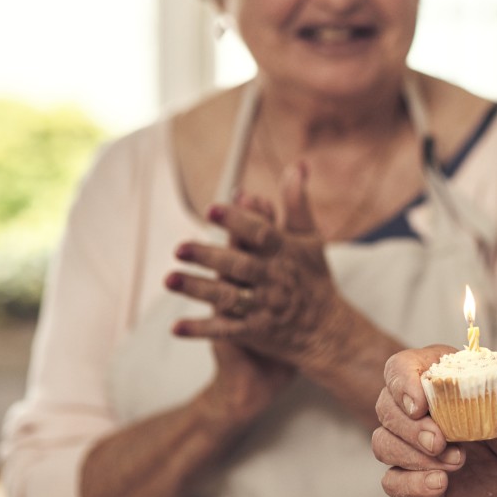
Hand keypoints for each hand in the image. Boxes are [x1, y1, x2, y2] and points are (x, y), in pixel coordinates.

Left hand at [166, 162, 352, 369]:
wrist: (327, 328)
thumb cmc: (313, 276)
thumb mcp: (310, 237)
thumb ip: (297, 202)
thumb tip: (297, 164)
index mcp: (285, 253)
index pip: (261, 233)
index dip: (238, 220)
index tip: (213, 208)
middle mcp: (275, 279)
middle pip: (240, 266)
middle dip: (211, 257)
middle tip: (179, 248)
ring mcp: (265, 306)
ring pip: (228, 297)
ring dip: (198, 290)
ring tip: (169, 279)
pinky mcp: (256, 331)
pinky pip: (226, 331)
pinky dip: (201, 329)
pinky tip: (175, 327)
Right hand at [371, 345, 496, 496]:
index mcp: (438, 376)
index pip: (400, 367)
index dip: (402, 382)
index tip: (421, 404)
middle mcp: (417, 407)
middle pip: (386, 406)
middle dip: (411, 428)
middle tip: (442, 441)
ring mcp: (411, 443)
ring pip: (383, 444)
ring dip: (414, 457)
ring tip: (458, 462)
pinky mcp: (412, 476)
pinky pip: (391, 482)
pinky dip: (410, 485)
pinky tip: (439, 485)